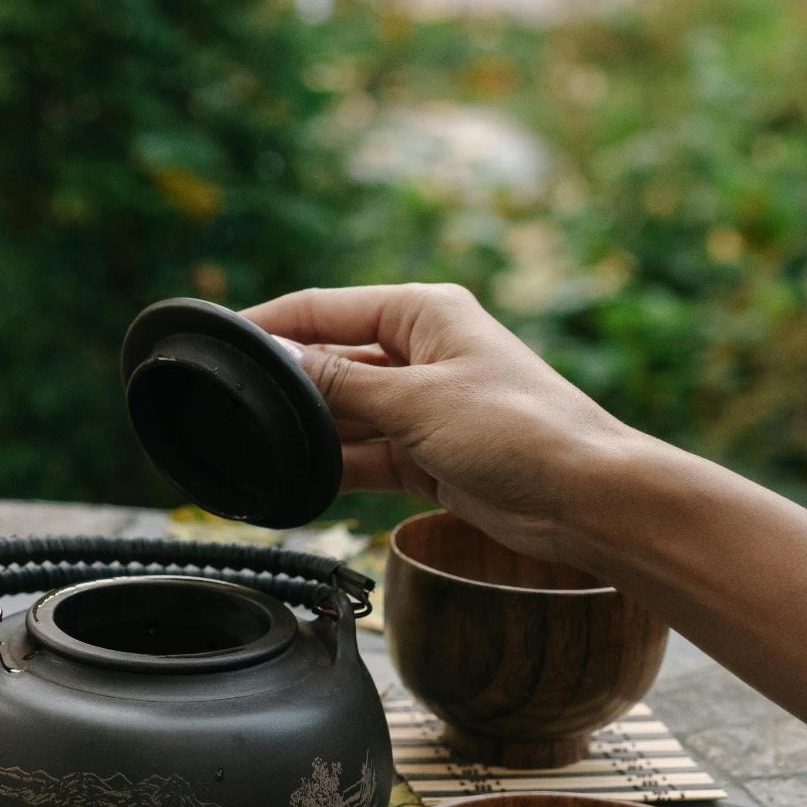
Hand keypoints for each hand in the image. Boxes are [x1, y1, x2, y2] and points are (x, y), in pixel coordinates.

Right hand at [242, 283, 640, 564]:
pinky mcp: (430, 455)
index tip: (220, 340)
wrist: (586, 499)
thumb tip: (280, 360)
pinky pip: (366, 454)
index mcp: (424, 312)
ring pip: (347, 413)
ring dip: (312, 431)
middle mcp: (422, 352)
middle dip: (290, 386)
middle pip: (333, 361)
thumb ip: (343, 384)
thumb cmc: (522, 431)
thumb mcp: (418, 401)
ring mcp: (426, 405)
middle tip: (230, 408)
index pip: (326, 307)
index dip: (271, 324)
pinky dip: (336, 466)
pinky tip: (297, 477)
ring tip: (258, 447)